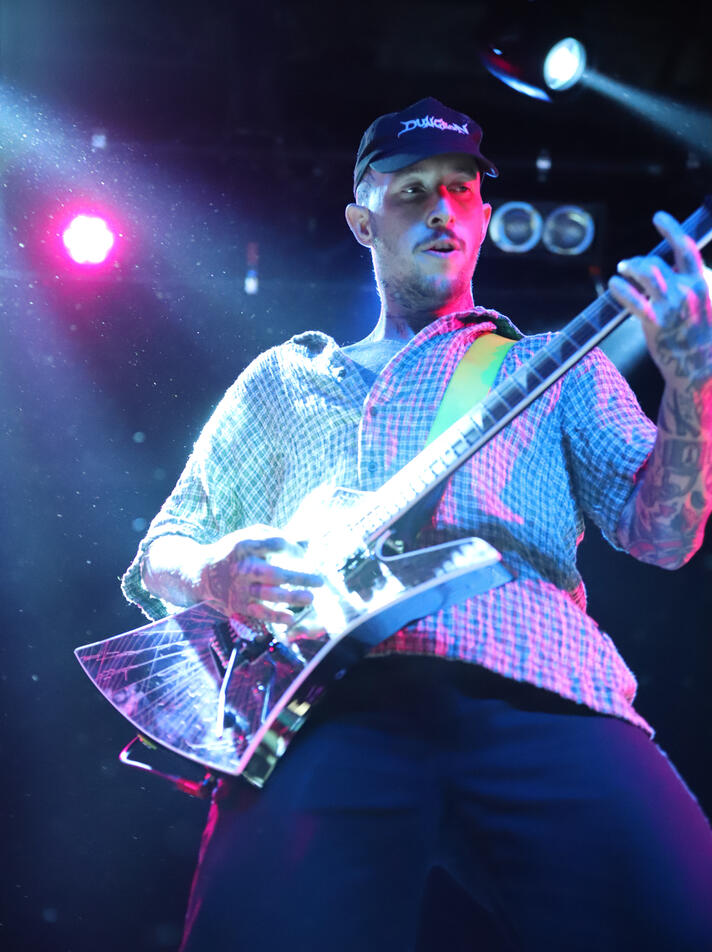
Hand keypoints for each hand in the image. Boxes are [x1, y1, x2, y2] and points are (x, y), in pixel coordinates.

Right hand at [196, 524, 322, 625]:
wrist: (203, 572)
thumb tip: (308, 539)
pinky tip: (292, 617)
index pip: (269, 543)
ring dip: (291, 597)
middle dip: (297, 577)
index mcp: (244, 545)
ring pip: (267, 594)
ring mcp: (240, 588)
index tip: (298, 548)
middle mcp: (242, 567)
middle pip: (272, 572)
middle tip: (320, 580)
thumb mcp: (250, 537)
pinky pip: (260, 612)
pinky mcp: (239, 604)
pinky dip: (276, 616)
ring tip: (311, 598)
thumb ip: (276, 536)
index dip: (284, 545)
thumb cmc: (235, 551)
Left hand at [608, 210, 711, 390]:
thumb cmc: (702, 333)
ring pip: (646, 273)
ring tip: (622, 270)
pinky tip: (614, 284)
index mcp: (703, 280)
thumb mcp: (707, 300)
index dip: (671, 228)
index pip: (686, 247)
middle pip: (657, 262)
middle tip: (628, 265)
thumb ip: (695, 280)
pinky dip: (621, 289)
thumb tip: (676, 263)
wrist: (701, 364)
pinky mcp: (656, 322)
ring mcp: (672, 305)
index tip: (658, 217)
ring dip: (630, 268)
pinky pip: (633, 300)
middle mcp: (688, 289)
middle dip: (639, 261)